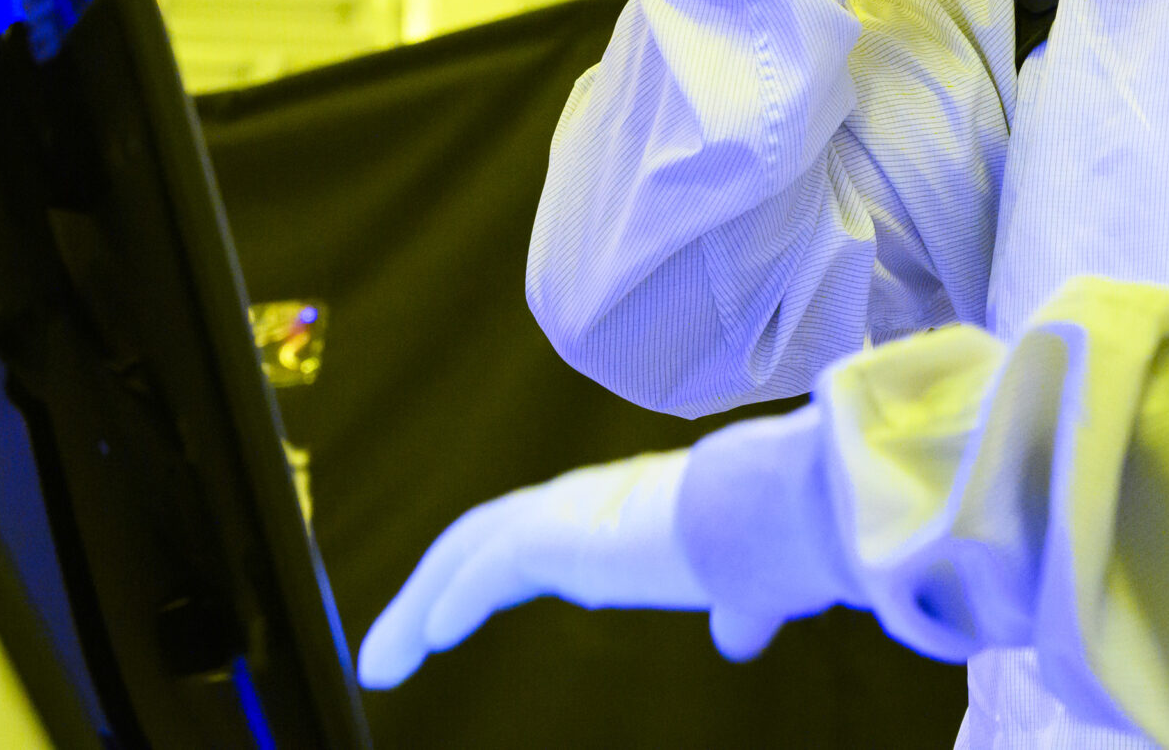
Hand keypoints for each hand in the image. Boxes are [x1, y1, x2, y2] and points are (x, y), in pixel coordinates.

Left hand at [356, 452, 782, 687]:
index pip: (524, 541)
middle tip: (387, 652)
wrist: (787, 513)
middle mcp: (581, 505)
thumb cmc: (778, 537)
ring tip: (381, 662)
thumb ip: (733, 608)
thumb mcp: (745, 585)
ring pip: (465, 553)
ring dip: (416, 607)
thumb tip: (738, 638)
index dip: (477, 578)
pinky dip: (447, 602)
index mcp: (616, 513)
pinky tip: (426, 638)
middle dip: (426, 595)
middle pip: (477, 543)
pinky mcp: (562, 537)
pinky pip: (485, 570)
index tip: (444, 620)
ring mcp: (568, 515)